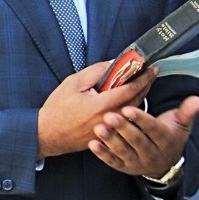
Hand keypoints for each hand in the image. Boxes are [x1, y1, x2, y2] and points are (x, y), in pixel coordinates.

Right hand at [37, 61, 156, 159]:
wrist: (46, 134)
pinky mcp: (109, 135)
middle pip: (137, 100)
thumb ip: (96, 72)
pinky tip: (129, 100)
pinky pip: (126, 120)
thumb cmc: (57, 109)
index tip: (152, 69)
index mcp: (102, 105)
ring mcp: (111, 129)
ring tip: (141, 84)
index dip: (144, 77)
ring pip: (133, 111)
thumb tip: (115, 63)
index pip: (132, 89)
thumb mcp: (73, 83)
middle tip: (150, 74)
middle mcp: (110, 119)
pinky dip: (131, 109)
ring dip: (140, 96)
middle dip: (146, 85)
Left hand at [89, 92, 198, 177]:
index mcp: (166, 140)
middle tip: (109, 115)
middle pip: (137, 140)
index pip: (153, 129)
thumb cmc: (170, 137)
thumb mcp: (182, 125)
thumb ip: (187, 111)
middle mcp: (152, 153)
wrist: (164, 164)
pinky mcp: (124, 167)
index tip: (129, 108)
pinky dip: (102, 154)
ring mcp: (137, 162)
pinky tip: (92, 144)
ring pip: (123, 151)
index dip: (141, 120)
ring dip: (110, 140)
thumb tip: (197, 99)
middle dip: (123, 128)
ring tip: (99, 128)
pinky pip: (113, 161)